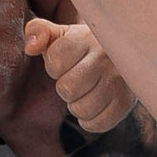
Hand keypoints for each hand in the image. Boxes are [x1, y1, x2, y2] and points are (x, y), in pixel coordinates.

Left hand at [23, 17, 136, 133]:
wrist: (124, 53)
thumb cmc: (83, 46)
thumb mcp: (60, 33)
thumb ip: (38, 32)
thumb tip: (30, 48)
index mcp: (85, 38)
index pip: (55, 61)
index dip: (53, 67)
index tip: (64, 63)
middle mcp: (105, 58)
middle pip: (67, 88)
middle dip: (64, 88)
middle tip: (74, 80)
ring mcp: (119, 80)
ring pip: (82, 109)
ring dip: (76, 105)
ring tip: (84, 92)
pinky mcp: (126, 102)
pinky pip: (97, 124)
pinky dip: (90, 120)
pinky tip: (94, 105)